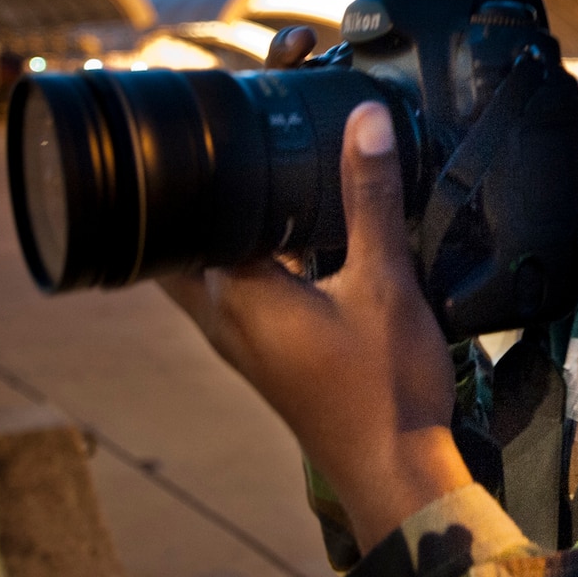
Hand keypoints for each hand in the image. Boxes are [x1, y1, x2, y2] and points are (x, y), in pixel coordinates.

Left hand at [159, 101, 469, 551]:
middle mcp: (220, 314)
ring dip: (228, 216)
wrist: (396, 473)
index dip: (206, 147)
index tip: (237, 103)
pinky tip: (302, 227)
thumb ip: (369, 197)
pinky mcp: (266, 350)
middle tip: (244, 130)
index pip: (192, 201)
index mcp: (232, 291)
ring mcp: (239, 337)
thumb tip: (364, 118)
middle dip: (202, 180)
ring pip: (208, 257)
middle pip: (181, 228)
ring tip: (273, 166)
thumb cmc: (383, 390)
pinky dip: (256, 247)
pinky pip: (241, 281)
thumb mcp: (384, 282)